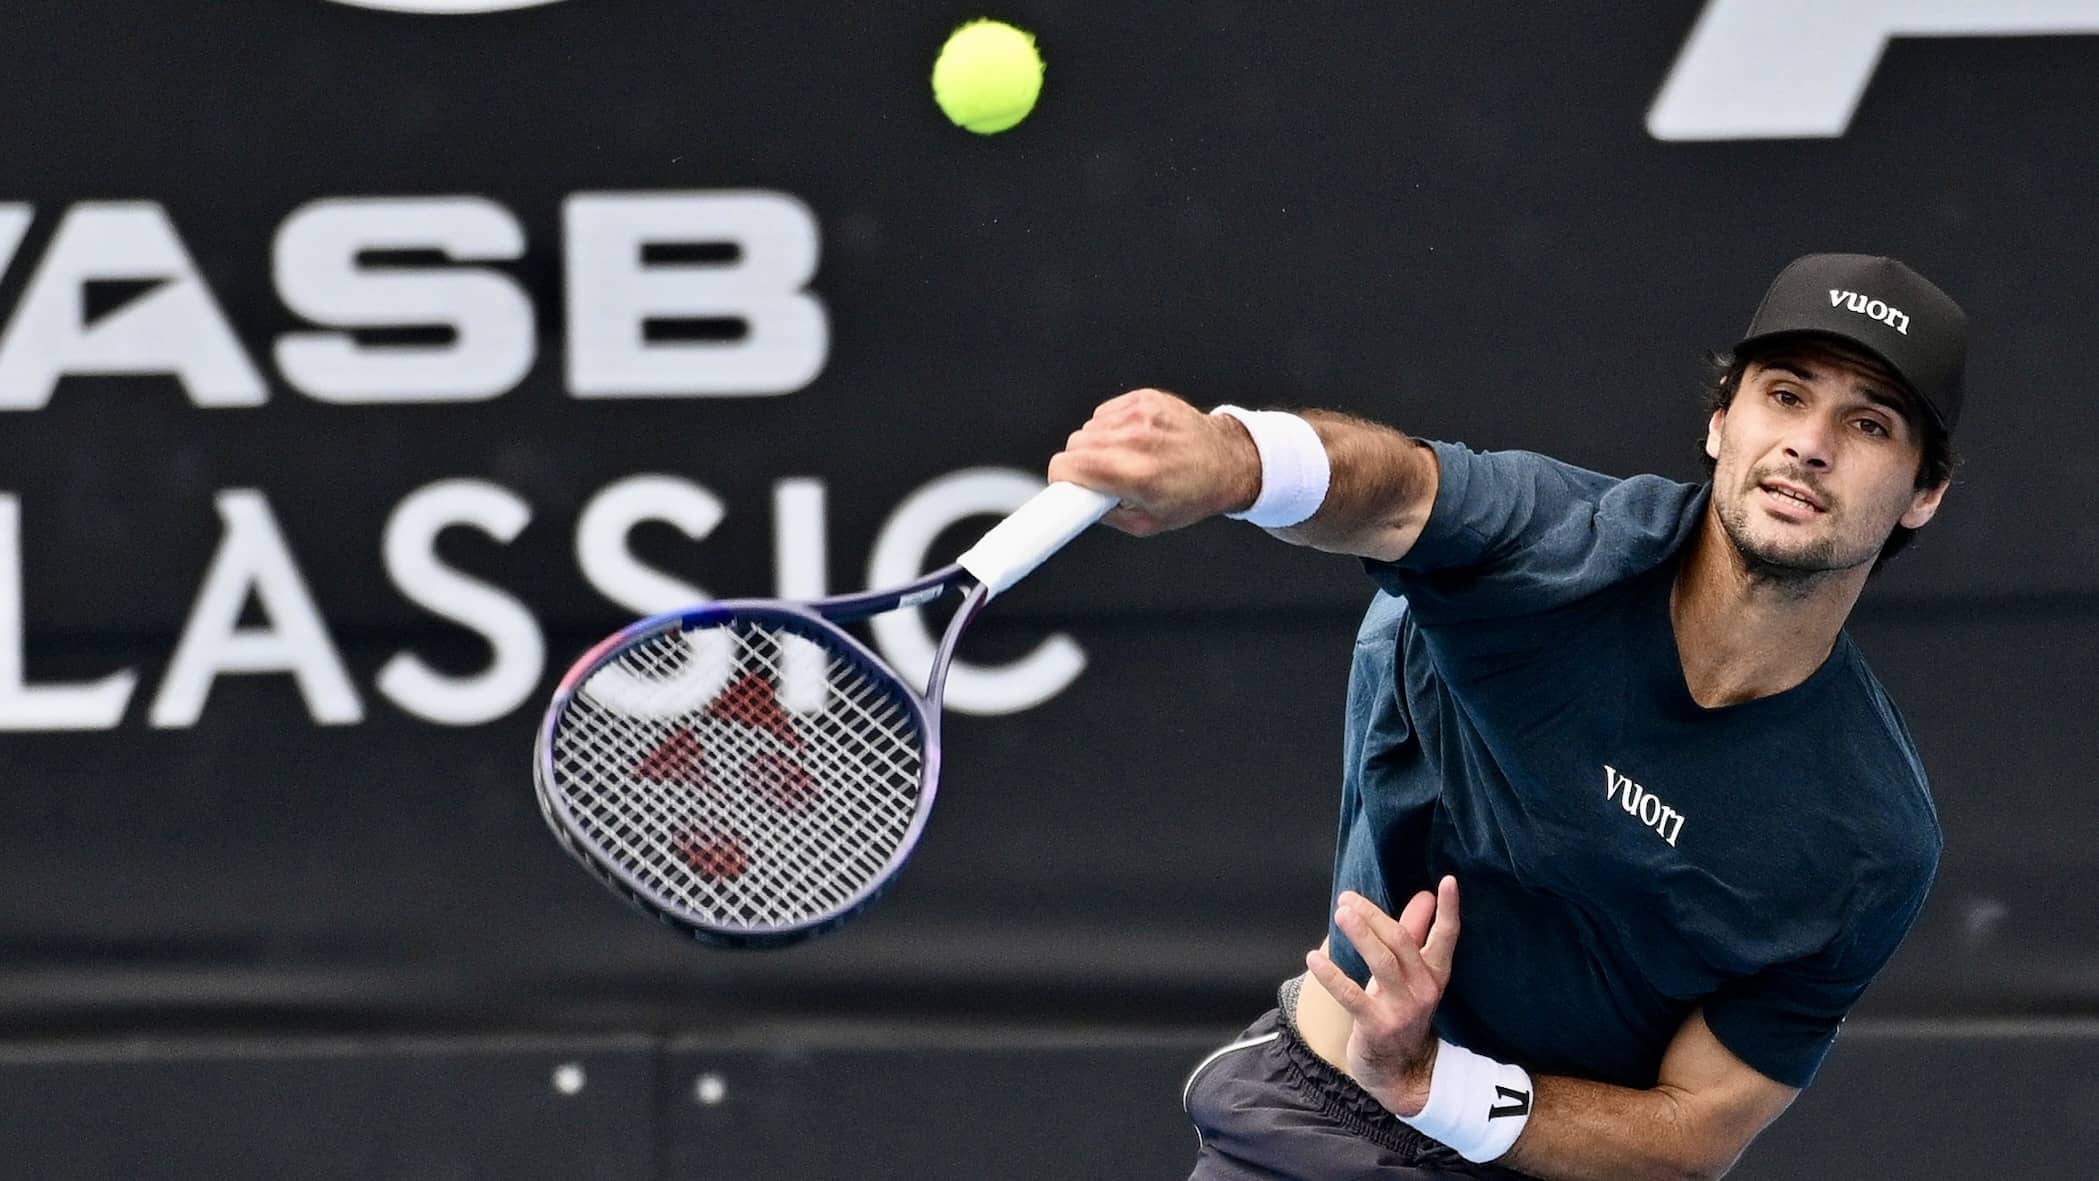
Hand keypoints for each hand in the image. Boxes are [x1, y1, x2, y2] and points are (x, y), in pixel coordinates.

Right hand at [1045, 389, 1260, 534]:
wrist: (1228, 460)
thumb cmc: (1191, 495)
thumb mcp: (1147, 523)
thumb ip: (1104, 514)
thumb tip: (1073, 505)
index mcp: (1137, 474)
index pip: (1068, 466)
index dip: (1059, 479)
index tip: (1062, 488)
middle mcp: (1137, 439)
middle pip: (1073, 446)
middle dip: (1079, 465)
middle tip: (1100, 479)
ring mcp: (1141, 414)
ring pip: (1087, 429)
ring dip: (1095, 446)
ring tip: (1122, 459)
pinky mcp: (1145, 398)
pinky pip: (1104, 414)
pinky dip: (1110, 428)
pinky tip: (1132, 440)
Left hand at [1304, 876, 1461, 1117]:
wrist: (1400, 1071)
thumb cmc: (1401, 1011)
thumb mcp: (1412, 976)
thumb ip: (1415, 936)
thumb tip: (1424, 897)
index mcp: (1434, 974)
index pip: (1447, 937)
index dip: (1449, 909)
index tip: (1447, 881)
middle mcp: (1423, 989)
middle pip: (1401, 942)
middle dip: (1374, 916)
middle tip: (1347, 898)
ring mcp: (1401, 1009)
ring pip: (1381, 962)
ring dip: (1360, 934)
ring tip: (1341, 913)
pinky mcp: (1376, 1025)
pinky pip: (1351, 996)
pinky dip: (1331, 975)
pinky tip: (1314, 958)